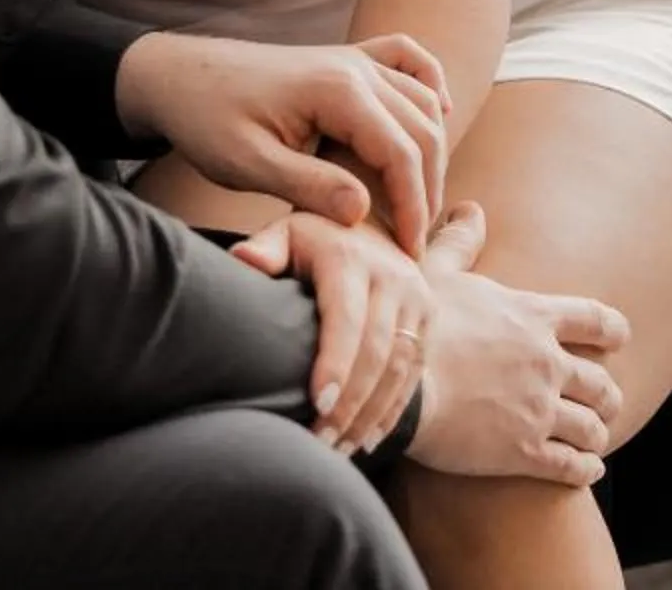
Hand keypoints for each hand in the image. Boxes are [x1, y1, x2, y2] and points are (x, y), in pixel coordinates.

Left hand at [116, 32, 449, 250]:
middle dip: (428, 188)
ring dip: (431, 149)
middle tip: (416, 240)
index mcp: (337, 90)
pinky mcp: (345, 58)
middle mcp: (355, 67)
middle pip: (422, 129)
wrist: (177, 77)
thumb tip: (364, 210)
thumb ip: (307, 186)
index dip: (413, 206)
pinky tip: (439, 109)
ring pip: (422, 100)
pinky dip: (429, 80)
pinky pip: (406, 57)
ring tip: (420, 203)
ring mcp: (353, 58)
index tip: (409, 252)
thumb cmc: (206, 122)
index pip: (400, 152)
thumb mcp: (248, 165)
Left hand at [233, 212, 434, 454]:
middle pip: (377, 351)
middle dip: (350, 403)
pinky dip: (394, 409)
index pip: (346, 318)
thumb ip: (265, 248)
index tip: (317, 404)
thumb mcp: (286, 233)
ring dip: (371, 414)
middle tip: (321, 442)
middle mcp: (392, 275)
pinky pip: (415, 371)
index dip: (335, 363)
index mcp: (351, 258)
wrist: (367, 222)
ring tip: (340, 449)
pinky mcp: (428, 316)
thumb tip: (242, 259)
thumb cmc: (311, 239)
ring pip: (400, 367)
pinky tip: (369, 439)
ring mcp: (416, 297)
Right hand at [406, 204, 629, 485]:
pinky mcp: (524, 451)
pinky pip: (571, 465)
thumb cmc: (412, 326)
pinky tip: (587, 470)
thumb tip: (470, 210)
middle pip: (600, 381)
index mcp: (532, 317)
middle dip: (608, 395)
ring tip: (595, 441)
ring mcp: (539, 408)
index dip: (612, 330)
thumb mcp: (434, 273)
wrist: (398, 385)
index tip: (620, 338)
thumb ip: (458, 242)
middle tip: (606, 403)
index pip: (594, 319)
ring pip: (591, 425)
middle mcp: (546, 362)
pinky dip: (585, 469)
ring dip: (597, 434)